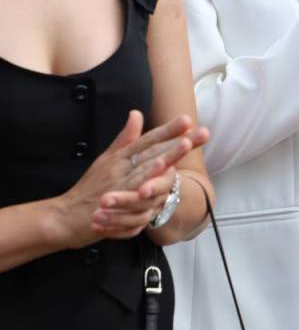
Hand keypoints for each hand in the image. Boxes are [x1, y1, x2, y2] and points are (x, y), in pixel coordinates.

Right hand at [55, 111, 206, 246]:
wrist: (65, 216)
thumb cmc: (90, 188)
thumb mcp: (107, 159)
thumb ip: (125, 139)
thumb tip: (136, 114)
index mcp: (121, 157)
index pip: (149, 139)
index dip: (168, 130)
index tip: (188, 120)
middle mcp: (122, 167)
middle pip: (154, 151)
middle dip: (178, 141)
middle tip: (202, 132)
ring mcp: (118, 184)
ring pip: (147, 169)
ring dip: (166, 157)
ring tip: (185, 146)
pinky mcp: (114, 202)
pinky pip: (134, 192)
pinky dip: (146, 184)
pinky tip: (159, 176)